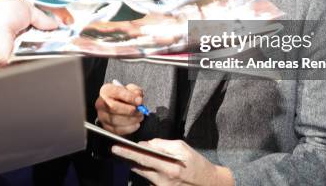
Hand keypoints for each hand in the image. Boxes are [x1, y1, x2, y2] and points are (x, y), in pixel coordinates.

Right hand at [95, 82, 144, 134]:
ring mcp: (102, 116)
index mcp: (106, 91)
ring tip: (139, 116)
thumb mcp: (131, 90)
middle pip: (113, 107)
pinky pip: (117, 130)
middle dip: (129, 110)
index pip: (116, 92)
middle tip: (140, 110)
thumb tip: (138, 99)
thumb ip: (135, 91)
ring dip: (131, 119)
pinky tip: (136, 124)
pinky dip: (129, 128)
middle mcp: (101, 103)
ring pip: (115, 120)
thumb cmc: (124, 97)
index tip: (139, 100)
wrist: (121, 105)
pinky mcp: (106, 127)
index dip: (129, 97)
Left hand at [111, 138, 233, 185]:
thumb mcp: (181, 148)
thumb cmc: (196, 163)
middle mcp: (163, 181)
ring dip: (139, 165)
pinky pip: (150, 180)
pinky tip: (156, 168)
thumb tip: (145, 144)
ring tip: (140, 157)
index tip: (115, 148)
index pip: (143, 159)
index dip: (127, 153)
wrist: (209, 184)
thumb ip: (162, 145)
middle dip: (129, 158)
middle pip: (139, 168)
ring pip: (143, 174)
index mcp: (168, 167)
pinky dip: (149, 172)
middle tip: (120, 150)